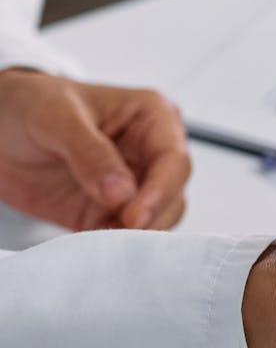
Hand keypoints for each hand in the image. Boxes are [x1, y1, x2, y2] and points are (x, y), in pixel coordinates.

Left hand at [0, 68, 190, 229]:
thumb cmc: (29, 103)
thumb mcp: (55, 116)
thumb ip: (90, 152)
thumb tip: (122, 194)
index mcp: (153, 118)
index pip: (174, 160)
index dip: (160, 190)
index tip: (133, 215)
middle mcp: (151, 152)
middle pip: (173, 194)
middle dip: (151, 216)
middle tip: (119, 230)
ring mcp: (134, 184)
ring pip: (159, 218)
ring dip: (136, 234)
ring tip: (102, 235)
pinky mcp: (110, 211)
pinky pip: (125, 234)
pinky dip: (114, 243)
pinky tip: (94, 242)